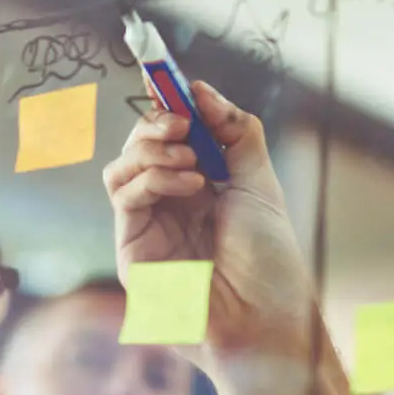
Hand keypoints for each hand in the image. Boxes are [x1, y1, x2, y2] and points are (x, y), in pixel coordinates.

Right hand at [103, 81, 311, 366]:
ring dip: (152, 149)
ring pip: (123, 167)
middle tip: (182, 122)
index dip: (167, 104)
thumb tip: (199, 89)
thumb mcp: (259, 183)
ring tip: (191, 160)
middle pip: (141, 145)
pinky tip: (189, 185)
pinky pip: (123, 196)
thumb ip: (235, 133)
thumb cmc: (270, 259)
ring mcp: (150, 227)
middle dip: (157, 122)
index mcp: (204, 188)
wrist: (266, 318)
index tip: (167, 76)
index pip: (173, 135)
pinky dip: (152, 177)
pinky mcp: (133, 250)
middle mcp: (173, 205)